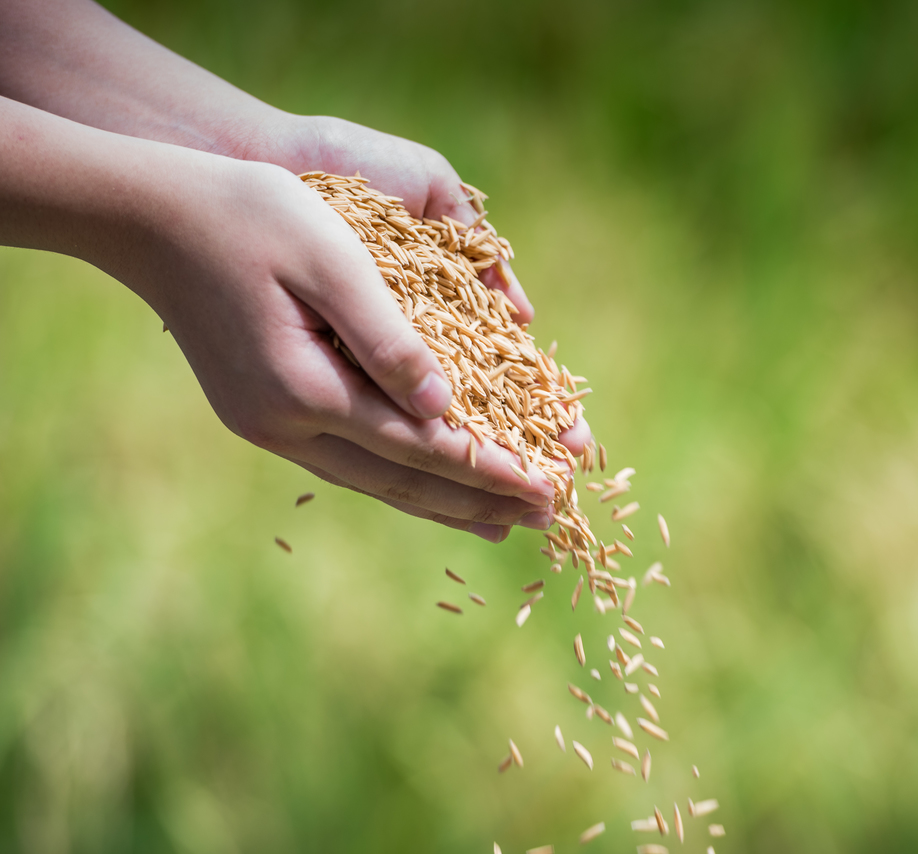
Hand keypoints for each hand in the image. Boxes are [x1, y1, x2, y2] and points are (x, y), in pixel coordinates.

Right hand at [123, 151, 584, 541]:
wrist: (150, 217)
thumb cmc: (250, 217)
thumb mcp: (330, 260)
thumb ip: (389, 339)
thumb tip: (446, 409)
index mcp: (306, 389)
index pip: (422, 447)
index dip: (491, 470)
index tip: (548, 489)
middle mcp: (284, 425)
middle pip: (402, 481)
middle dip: (479, 501)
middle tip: (545, 518)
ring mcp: (265, 427)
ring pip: (373, 481)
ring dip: (442, 502)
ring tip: (497, 522)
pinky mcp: (258, 416)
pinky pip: (345, 462)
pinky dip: (397, 478)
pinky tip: (423, 485)